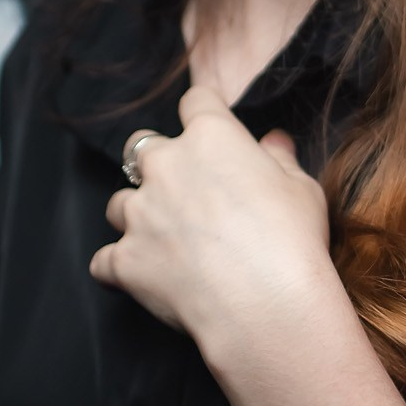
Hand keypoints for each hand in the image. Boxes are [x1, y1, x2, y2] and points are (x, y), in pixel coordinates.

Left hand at [89, 85, 332, 354]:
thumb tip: (275, 141)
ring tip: (165, 243)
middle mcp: (165, 166)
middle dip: (154, 165)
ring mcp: (139, 213)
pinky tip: (143, 281)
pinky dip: (120, 270)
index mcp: (210, 138)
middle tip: (181, 191)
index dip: (202, 114)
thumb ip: (281, 159)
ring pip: (118, 204)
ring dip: (136, 218)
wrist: (265, 303)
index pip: (196, 102)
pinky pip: (104, 261)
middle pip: (140, 148)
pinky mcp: (124, 260)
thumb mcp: (302, 190)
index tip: (209, 128)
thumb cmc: (292, 242)